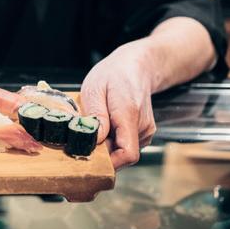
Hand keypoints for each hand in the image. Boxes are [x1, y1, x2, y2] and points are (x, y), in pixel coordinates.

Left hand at [79, 40, 156, 169]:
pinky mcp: (143, 132)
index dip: (108, 162)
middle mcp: (142, 126)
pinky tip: (106, 124)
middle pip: (122, 155)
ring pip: (122, 151)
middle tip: (84, 136)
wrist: (136, 66)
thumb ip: (95, 115)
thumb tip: (94, 141)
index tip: (89, 156)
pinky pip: (125, 145)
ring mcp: (145, 130)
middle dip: (101, 152)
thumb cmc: (113, 74)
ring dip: (106, 145)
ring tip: (97, 123)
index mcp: (129, 114)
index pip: (127, 154)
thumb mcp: (94, 88)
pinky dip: (112, 140)